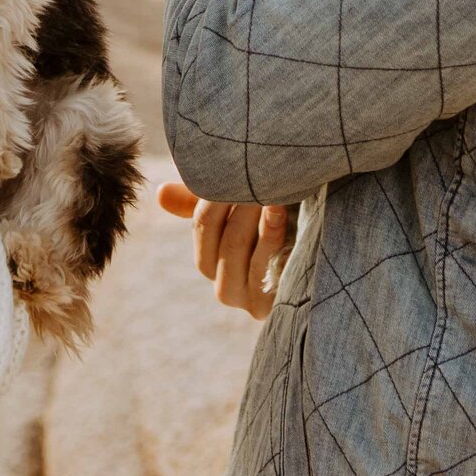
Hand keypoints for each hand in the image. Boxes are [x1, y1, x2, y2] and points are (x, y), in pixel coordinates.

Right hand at [158, 181, 288, 320]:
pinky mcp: (273, 305)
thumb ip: (202, 203)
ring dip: (254, 216)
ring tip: (270, 189)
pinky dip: (271, 235)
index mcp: (212, 264)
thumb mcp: (240, 212)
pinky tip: (279, 211)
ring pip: (238, 251)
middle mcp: (226, 288)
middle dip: (239, 203)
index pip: (203, 226)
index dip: (215, 196)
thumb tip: (161, 192)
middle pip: (222, 239)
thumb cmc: (275, 228)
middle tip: (256, 176)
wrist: (315, 254)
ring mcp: (250, 301)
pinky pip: (264, 267)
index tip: (233, 170)